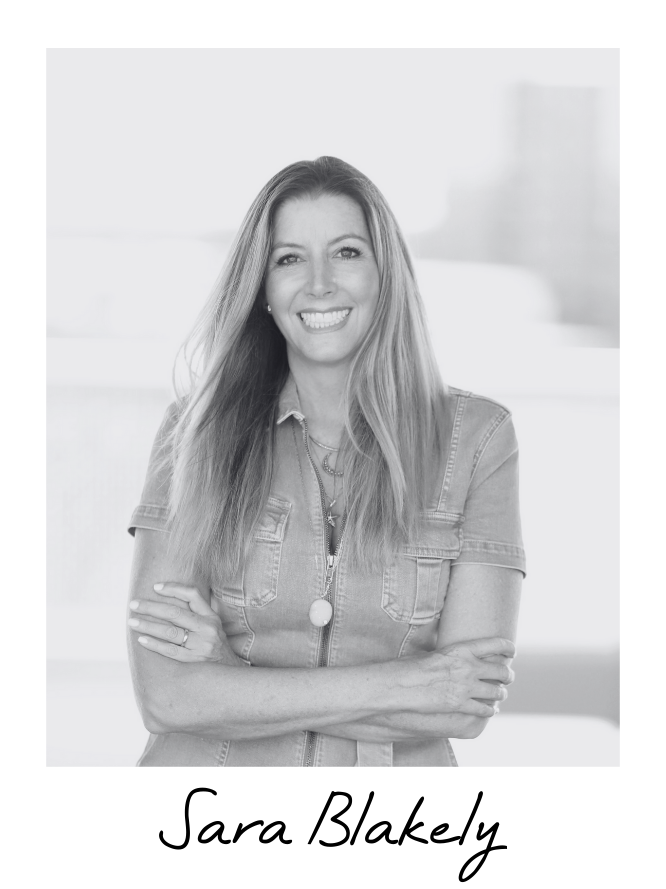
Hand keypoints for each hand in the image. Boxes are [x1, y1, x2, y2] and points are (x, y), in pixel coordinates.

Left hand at [128, 583, 229, 662]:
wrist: (230, 671)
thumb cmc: (216, 644)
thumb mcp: (213, 624)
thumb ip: (197, 612)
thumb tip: (168, 598)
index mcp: (211, 616)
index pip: (192, 595)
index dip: (173, 588)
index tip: (155, 587)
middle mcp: (207, 628)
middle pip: (175, 613)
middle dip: (151, 607)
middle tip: (134, 604)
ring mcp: (201, 645)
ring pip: (170, 632)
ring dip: (148, 626)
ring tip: (132, 622)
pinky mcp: (194, 661)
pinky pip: (170, 651)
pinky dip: (155, 645)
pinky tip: (142, 640)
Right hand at [399, 637, 515, 717]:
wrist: (401, 685)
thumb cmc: (412, 666)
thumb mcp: (434, 652)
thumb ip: (452, 654)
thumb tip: (458, 655)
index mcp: (462, 649)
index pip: (495, 644)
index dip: (508, 647)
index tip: (511, 651)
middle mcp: (468, 667)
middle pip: (502, 671)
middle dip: (508, 675)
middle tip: (508, 677)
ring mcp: (466, 687)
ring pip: (497, 692)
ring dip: (501, 694)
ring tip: (500, 694)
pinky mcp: (461, 704)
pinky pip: (485, 709)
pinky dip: (490, 710)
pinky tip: (490, 710)